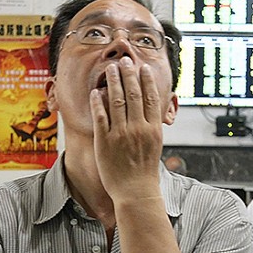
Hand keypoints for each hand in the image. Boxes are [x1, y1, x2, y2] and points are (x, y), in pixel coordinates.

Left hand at [89, 56, 164, 201]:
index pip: (150, 98)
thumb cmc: (145, 171)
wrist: (135, 192)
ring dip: (113, 81)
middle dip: (128, 74)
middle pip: (133, 94)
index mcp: (153, 129)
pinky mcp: (105, 142)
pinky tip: (97, 91)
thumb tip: (151, 108)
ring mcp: (121, 135)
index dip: (146, 80)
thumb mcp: (155, 145)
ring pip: (117, 101)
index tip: (142, 68)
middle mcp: (138, 129)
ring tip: (110, 69)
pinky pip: (100, 116)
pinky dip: (98, 102)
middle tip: (124, 61)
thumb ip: (151, 125)